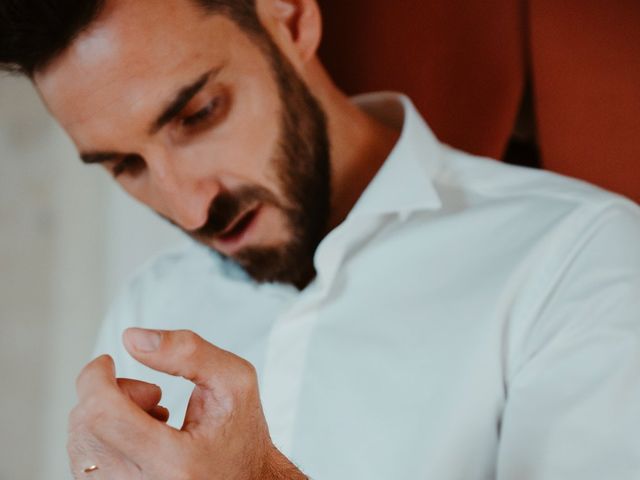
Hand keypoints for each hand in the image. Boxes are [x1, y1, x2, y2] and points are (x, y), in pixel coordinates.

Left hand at [68, 329, 306, 478]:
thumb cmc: (243, 434)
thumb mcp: (235, 381)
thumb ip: (189, 352)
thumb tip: (133, 339)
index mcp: (174, 462)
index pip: (103, 416)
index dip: (95, 379)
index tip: (107, 362)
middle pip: (86, 429)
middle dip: (109, 395)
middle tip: (151, 393)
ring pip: (81, 447)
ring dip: (108, 417)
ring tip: (153, 417)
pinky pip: (86, 463)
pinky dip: (105, 438)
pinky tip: (139, 435)